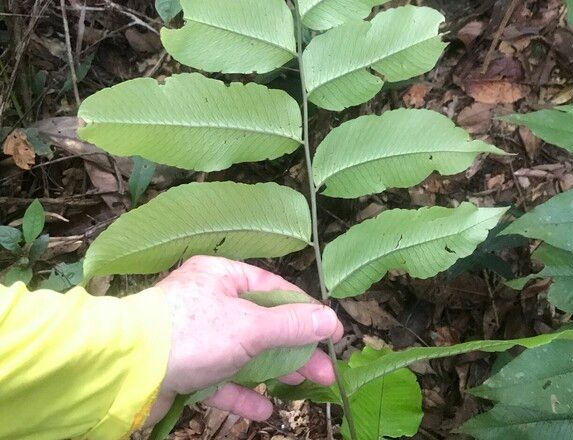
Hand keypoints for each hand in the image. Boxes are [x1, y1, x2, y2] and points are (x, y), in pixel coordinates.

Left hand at [146, 256, 342, 423]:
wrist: (126, 369)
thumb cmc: (192, 332)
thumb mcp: (250, 326)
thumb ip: (291, 325)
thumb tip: (330, 319)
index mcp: (222, 276)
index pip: (274, 289)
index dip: (305, 310)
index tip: (331, 331)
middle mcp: (209, 301)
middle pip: (263, 323)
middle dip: (295, 347)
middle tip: (325, 369)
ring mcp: (196, 336)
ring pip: (244, 352)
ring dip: (274, 370)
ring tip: (307, 386)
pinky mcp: (185, 367)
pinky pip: (220, 378)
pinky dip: (242, 392)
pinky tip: (265, 411)